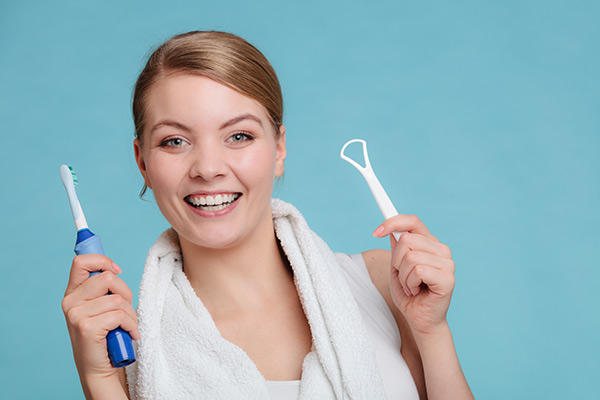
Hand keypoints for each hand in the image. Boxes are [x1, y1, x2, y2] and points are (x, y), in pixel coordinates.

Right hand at [61, 254, 139, 382]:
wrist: (99, 369)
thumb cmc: (105, 336)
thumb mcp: (101, 308)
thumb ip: (103, 290)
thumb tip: (114, 270)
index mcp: (73, 293)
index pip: (81, 262)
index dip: (103, 261)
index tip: (117, 271)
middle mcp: (70, 302)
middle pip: (107, 278)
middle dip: (126, 293)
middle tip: (127, 310)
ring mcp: (76, 315)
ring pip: (117, 299)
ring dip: (131, 314)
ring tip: (129, 326)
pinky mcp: (86, 327)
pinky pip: (120, 315)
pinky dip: (132, 325)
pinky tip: (131, 334)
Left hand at [373, 215, 454, 335]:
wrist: (420, 319)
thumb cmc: (410, 294)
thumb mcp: (397, 268)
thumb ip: (397, 249)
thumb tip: (392, 231)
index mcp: (430, 243)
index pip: (412, 221)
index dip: (392, 222)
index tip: (375, 232)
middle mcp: (441, 249)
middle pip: (407, 239)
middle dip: (396, 261)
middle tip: (403, 277)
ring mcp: (447, 263)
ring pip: (410, 256)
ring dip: (403, 276)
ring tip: (411, 287)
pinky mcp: (448, 278)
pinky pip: (418, 271)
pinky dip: (410, 284)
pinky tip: (416, 291)